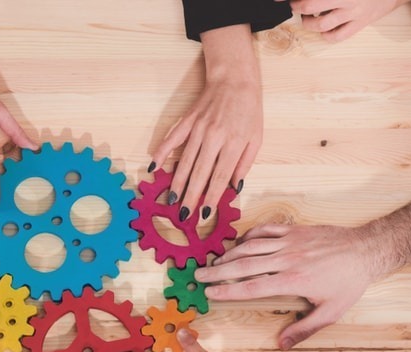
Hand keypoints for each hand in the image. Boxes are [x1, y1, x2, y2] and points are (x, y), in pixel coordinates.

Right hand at [150, 25, 260, 221]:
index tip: (204, 212)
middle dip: (191, 195)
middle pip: (200, 172)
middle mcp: (214, 137)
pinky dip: (161, 153)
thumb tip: (234, 187)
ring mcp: (198, 129)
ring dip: (177, 182)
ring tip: (171, 199)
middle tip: (184, 214)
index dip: (211, 196)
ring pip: (185, 161)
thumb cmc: (249, 110)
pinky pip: (172, 139)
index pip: (220, 176)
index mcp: (233, 143)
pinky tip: (154, 168)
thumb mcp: (256, 138)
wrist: (235, 79)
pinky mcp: (187, 121)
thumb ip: (245, 164)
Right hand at [195, 223, 376, 349]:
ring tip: (213, 262)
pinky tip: (239, 243)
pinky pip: (266, 230)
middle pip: (243, 265)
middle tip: (199, 275)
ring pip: (251, 246)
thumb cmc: (349, 283)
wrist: (367, 250)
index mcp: (292, 281)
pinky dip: (249, 235)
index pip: (251, 287)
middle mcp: (286, 259)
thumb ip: (304, 328)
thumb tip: (281, 344)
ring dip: (229, 254)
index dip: (228, 290)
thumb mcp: (330, 311)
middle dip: (218, 271)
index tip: (210, 293)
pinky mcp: (295, 230)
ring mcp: (290, 242)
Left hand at [277, 0, 410, 41]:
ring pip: (322, 24)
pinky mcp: (359, 24)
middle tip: (293, 5)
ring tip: (307, 18)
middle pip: (311, 5)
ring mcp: (353, 13)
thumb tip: (309, 0)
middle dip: (297, 6)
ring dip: (309, 23)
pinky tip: (323, 30)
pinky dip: (326, 35)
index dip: (295, 0)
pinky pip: (338, 36)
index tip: (282, 0)